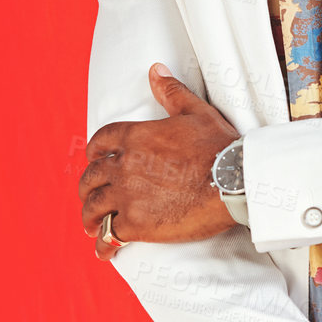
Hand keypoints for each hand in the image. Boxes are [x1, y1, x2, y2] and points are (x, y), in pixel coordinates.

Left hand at [80, 64, 237, 258]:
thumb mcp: (195, 112)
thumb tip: (156, 69)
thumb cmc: (219, 146)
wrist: (233, 182)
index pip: (100, 142)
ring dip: (90, 217)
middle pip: (91, 177)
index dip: (93, 151)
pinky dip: (104, 244)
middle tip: (90, 197)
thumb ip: (171, 92)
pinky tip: (105, 251)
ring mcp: (126, 196)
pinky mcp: (136, 224)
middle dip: (88, 188)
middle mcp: (123, 165)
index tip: (93, 159)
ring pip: (94, 207)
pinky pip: (109, 235)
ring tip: (92, 226)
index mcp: (134, 137)